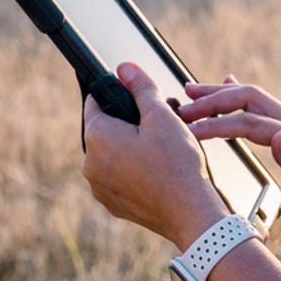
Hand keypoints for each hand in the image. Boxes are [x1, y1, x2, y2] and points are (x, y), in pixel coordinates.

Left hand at [81, 63, 229, 248]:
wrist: (191, 213)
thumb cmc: (177, 165)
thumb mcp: (162, 115)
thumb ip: (141, 88)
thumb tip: (125, 68)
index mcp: (97, 138)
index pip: (96, 101)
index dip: (120, 95)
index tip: (140, 99)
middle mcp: (90, 164)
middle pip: (106, 129)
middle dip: (129, 123)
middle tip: (160, 125)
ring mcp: (99, 187)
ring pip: (112, 153)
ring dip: (131, 147)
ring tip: (163, 149)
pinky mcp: (112, 203)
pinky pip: (118, 177)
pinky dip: (134, 170)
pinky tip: (158, 171)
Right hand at [177, 77, 280, 230]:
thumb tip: (276, 138)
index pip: (250, 123)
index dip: (217, 125)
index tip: (189, 130)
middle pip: (248, 99)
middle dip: (213, 99)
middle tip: (182, 105)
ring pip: (252, 99)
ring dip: (221, 94)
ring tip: (192, 91)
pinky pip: (261, 107)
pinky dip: (239, 96)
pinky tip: (228, 87)